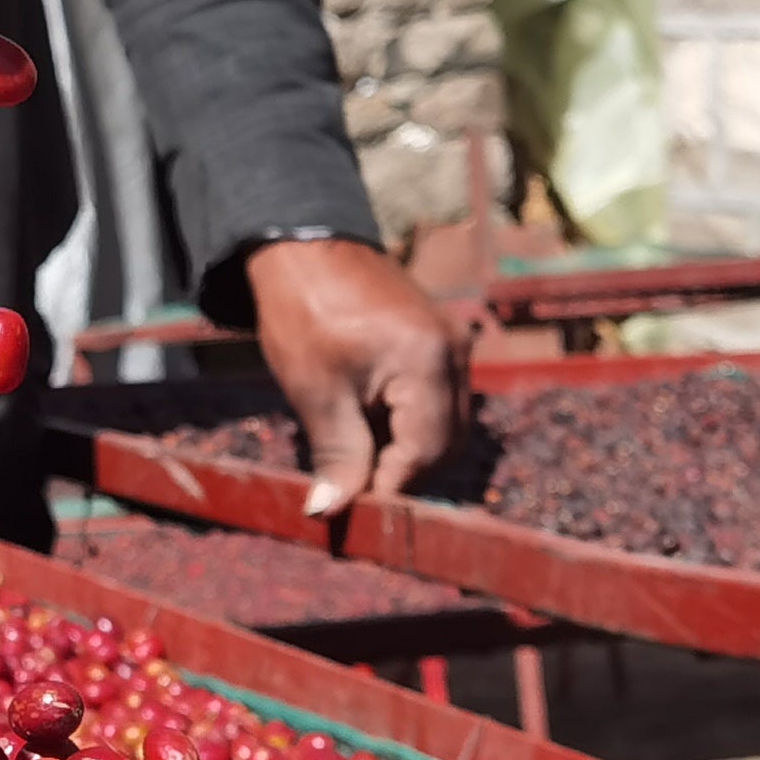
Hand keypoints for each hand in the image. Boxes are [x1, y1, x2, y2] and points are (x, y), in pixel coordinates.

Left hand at [245, 238, 469, 515]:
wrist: (305, 248)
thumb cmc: (305, 311)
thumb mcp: (317, 391)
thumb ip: (337, 455)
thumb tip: (332, 511)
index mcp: (429, 361)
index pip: (425, 453)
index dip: (390, 486)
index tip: (354, 508)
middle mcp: (455, 353)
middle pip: (446, 444)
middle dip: (403, 473)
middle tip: (354, 488)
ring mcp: (453, 345)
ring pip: (446, 426)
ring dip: (406, 451)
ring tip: (356, 456)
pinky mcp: (441, 342)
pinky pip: (438, 401)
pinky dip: (409, 424)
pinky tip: (368, 426)